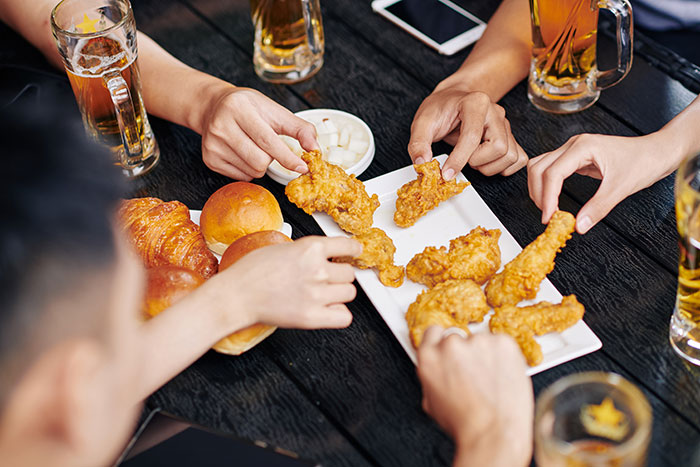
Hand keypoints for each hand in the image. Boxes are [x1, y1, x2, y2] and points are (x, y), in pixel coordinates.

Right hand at [200, 86, 318, 179]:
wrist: (214, 106)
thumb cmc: (249, 108)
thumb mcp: (275, 110)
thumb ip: (299, 128)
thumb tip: (315, 149)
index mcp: (239, 108)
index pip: (268, 141)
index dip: (288, 157)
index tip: (302, 167)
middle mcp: (221, 126)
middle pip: (260, 161)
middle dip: (272, 158)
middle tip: (267, 144)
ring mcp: (213, 144)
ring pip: (252, 171)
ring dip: (261, 164)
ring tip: (254, 146)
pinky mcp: (209, 159)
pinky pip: (241, 176)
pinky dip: (248, 169)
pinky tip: (242, 152)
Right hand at [213, 236, 360, 328]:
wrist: (236, 295)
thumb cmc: (250, 272)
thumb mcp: (281, 248)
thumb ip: (305, 251)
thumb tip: (321, 255)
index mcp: (310, 248)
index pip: (347, 245)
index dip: (353, 250)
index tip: (356, 252)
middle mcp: (317, 269)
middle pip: (349, 273)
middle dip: (339, 276)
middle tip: (326, 280)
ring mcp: (316, 294)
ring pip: (349, 293)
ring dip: (339, 294)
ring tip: (322, 294)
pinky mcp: (312, 316)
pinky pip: (344, 316)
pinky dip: (338, 314)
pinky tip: (327, 310)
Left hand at [408, 85, 526, 179]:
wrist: (453, 100)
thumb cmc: (441, 109)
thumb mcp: (422, 121)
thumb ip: (418, 142)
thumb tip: (421, 164)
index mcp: (475, 103)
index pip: (472, 137)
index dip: (458, 159)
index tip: (446, 173)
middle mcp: (495, 113)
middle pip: (499, 147)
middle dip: (477, 161)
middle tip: (463, 159)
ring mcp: (505, 125)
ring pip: (510, 155)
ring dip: (489, 166)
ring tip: (472, 159)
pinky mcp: (510, 137)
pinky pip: (519, 159)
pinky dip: (504, 167)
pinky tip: (486, 163)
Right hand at [417, 327, 532, 466]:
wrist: (494, 433)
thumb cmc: (465, 424)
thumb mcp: (432, 402)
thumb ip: (432, 376)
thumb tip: (438, 367)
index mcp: (430, 358)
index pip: (434, 332)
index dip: (443, 342)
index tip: (452, 351)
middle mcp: (451, 345)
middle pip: (458, 338)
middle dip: (466, 353)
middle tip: (475, 374)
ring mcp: (478, 342)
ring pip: (481, 340)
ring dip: (486, 354)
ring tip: (491, 380)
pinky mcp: (503, 343)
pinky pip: (502, 343)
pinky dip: (504, 356)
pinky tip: (503, 376)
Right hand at [527, 132, 677, 233]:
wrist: (659, 151)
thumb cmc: (645, 161)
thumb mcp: (622, 187)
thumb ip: (598, 207)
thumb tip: (579, 225)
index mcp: (582, 147)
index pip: (552, 173)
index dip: (547, 198)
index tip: (549, 218)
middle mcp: (574, 145)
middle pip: (538, 168)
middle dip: (538, 193)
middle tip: (547, 216)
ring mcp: (573, 150)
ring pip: (540, 167)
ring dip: (539, 188)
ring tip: (548, 208)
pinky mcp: (577, 157)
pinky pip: (552, 170)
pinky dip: (548, 185)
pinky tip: (555, 199)